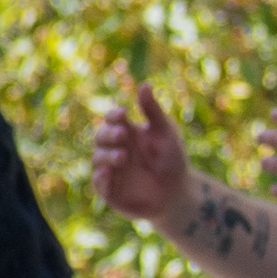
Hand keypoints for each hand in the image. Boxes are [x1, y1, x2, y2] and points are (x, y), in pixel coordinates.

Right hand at [91, 80, 195, 225]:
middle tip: (123, 134)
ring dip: (108, 156)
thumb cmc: (172, 159)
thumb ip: (153, 111)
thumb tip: (145, 84)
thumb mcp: (165, 133)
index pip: (112, 119)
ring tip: (123, 156)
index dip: (113, 116)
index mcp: (126, 132)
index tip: (123, 114)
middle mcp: (114, 149)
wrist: (178, 193)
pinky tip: (108, 173)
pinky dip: (101, 178)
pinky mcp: (110, 191)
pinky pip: (99, 184)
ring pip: (98, 159)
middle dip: (109, 134)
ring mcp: (110, 170)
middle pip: (100, 137)